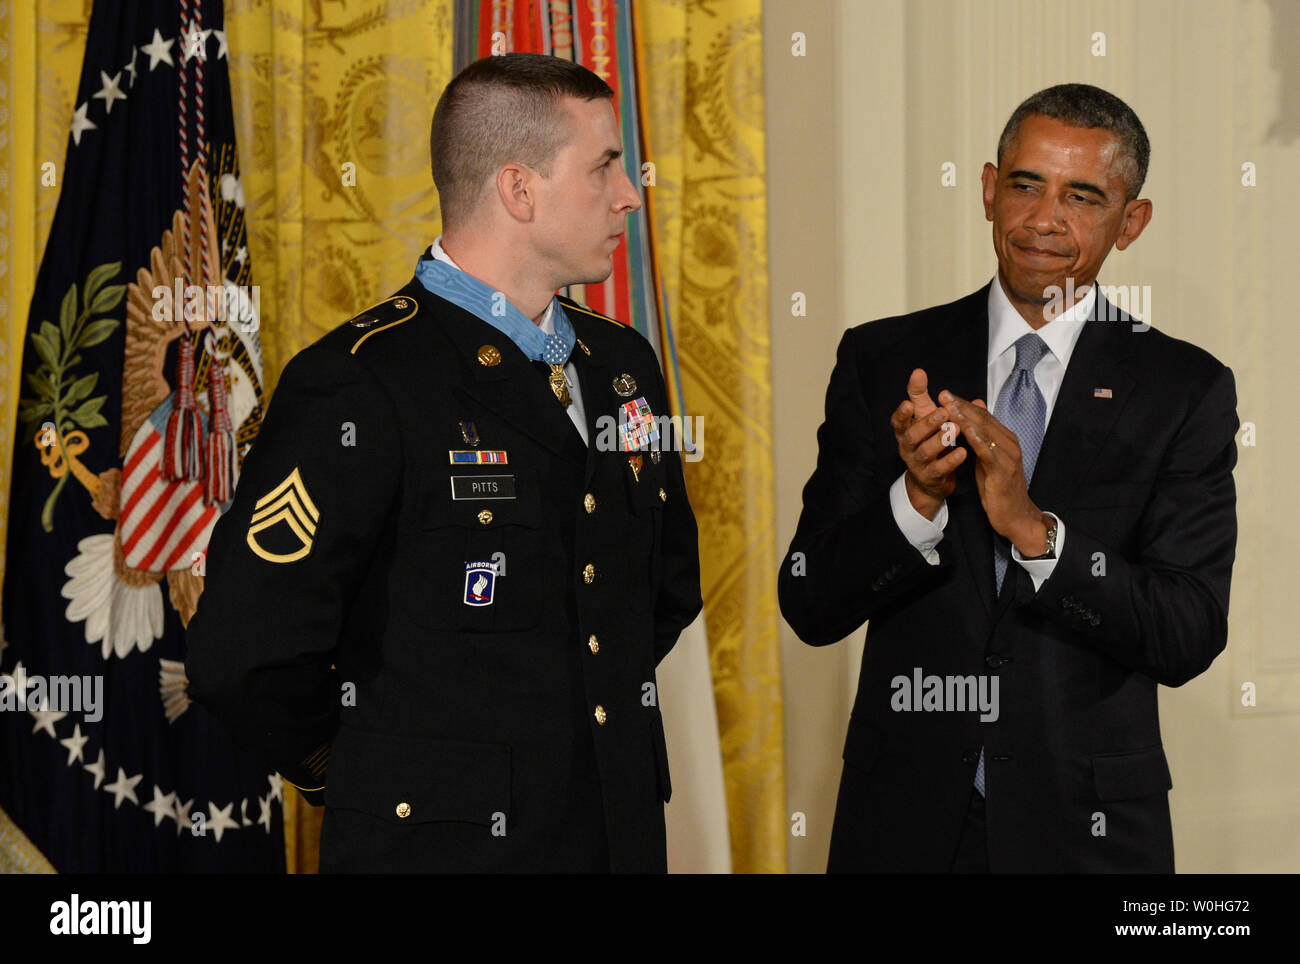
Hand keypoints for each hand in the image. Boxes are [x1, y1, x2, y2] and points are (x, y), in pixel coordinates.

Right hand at [892, 369, 965, 519]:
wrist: (932, 477)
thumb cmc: (928, 440)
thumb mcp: (923, 417)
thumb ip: (920, 396)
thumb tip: (918, 372)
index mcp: (905, 431)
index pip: (898, 422)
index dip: (902, 414)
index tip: (908, 403)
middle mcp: (907, 447)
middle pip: (912, 436)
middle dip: (927, 423)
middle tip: (943, 411)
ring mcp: (917, 463)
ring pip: (925, 452)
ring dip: (940, 440)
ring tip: (955, 429)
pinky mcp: (930, 477)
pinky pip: (939, 469)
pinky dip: (950, 461)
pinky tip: (963, 452)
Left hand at [936, 389, 1048, 554]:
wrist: (1015, 516)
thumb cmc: (998, 489)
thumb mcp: (986, 461)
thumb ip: (979, 443)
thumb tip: (968, 424)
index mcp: (1005, 439)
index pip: (983, 416)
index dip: (964, 404)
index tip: (945, 395)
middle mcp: (1009, 443)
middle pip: (983, 419)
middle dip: (962, 405)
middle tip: (943, 394)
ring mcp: (1008, 456)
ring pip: (985, 431)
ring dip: (965, 417)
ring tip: (949, 406)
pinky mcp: (1003, 471)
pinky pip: (988, 452)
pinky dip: (977, 439)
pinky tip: (965, 430)